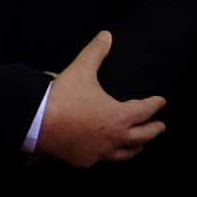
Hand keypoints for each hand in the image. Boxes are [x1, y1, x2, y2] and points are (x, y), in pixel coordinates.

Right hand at [31, 29, 168, 169]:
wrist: (35, 122)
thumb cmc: (62, 97)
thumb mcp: (81, 69)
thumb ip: (96, 52)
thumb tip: (106, 35)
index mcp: (119, 116)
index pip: (145, 111)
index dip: (155, 105)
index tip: (161, 101)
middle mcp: (114, 138)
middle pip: (142, 136)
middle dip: (154, 130)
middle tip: (160, 126)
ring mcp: (99, 152)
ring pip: (125, 154)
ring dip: (135, 148)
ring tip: (139, 146)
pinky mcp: (84, 160)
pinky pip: (101, 159)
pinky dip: (108, 155)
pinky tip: (106, 153)